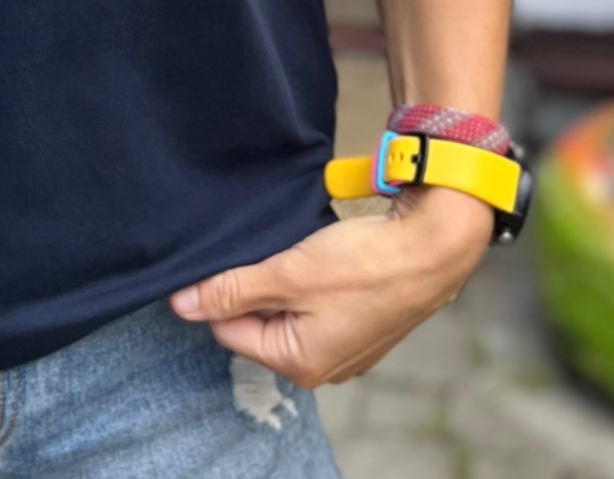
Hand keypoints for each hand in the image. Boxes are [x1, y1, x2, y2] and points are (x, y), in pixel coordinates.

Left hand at [170, 186, 493, 387]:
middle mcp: (322, 367)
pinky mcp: (361, 323)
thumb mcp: (287, 274)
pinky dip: (311, 280)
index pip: (229, 330)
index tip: (233, 256)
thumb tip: (180, 305)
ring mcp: (345, 346)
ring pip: (288, 309)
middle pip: (259, 322)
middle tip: (272, 250)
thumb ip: (232, 290)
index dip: (222, 291)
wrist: (433, 247)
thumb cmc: (363, 264)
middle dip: (257, 285)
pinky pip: (317, 304)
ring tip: (297, 249)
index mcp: (299, 364)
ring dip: (284, 279)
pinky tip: (322, 254)